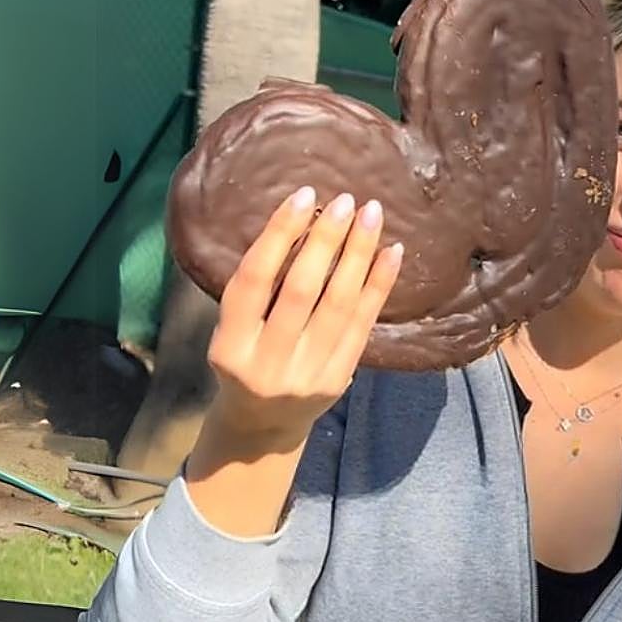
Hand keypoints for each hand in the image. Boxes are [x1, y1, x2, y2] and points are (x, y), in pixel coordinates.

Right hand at [202, 186, 402, 449]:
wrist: (264, 425)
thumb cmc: (247, 360)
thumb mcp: (233, 332)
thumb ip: (256, 292)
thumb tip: (299, 222)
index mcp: (230, 346)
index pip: (253, 281)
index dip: (278, 236)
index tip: (303, 196)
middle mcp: (268, 363)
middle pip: (300, 291)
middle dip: (325, 242)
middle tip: (345, 200)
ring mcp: (306, 375)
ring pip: (338, 306)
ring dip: (357, 255)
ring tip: (371, 215)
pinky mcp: (337, 379)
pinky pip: (363, 325)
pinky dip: (378, 285)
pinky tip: (391, 253)